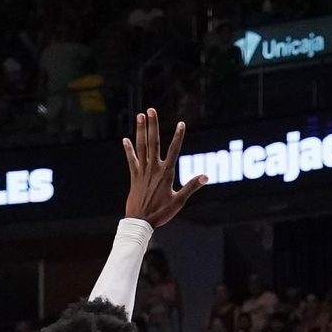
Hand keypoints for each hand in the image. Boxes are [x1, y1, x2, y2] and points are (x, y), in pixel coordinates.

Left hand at [123, 108, 206, 228]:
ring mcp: (142, 171)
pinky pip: (131, 160)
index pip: (174, 151)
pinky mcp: (134, 177)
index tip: (181, 123)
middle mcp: (153, 169)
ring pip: (141, 147)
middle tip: (151, 110)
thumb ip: (191, 186)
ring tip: (140, 116)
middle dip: (153, 125)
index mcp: (166, 173)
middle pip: (153, 142)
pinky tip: (126, 139)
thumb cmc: (161, 212)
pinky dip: (129, 150)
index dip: (178, 136)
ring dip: (140, 131)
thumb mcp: (179, 201)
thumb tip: (205, 176)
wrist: (140, 221)